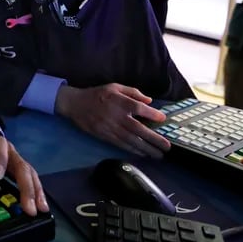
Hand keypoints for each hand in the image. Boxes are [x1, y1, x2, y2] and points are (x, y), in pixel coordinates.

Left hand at [0, 125, 48, 215]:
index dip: (0, 160)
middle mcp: (10, 151)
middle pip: (21, 165)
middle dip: (25, 186)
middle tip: (28, 206)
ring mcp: (17, 160)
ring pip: (30, 173)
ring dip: (36, 192)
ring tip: (40, 209)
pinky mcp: (21, 169)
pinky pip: (32, 179)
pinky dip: (38, 192)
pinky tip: (42, 207)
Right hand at [55, 84, 170, 157]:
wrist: (75, 104)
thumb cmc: (97, 94)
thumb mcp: (114, 87)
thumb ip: (132, 92)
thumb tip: (149, 100)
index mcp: (120, 101)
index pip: (139, 108)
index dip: (152, 114)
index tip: (163, 119)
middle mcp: (117, 116)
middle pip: (139, 129)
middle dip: (154, 139)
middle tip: (167, 147)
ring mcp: (111, 127)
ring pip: (131, 140)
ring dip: (146, 149)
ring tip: (158, 155)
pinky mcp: (105, 135)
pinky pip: (121, 144)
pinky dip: (133, 150)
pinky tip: (142, 154)